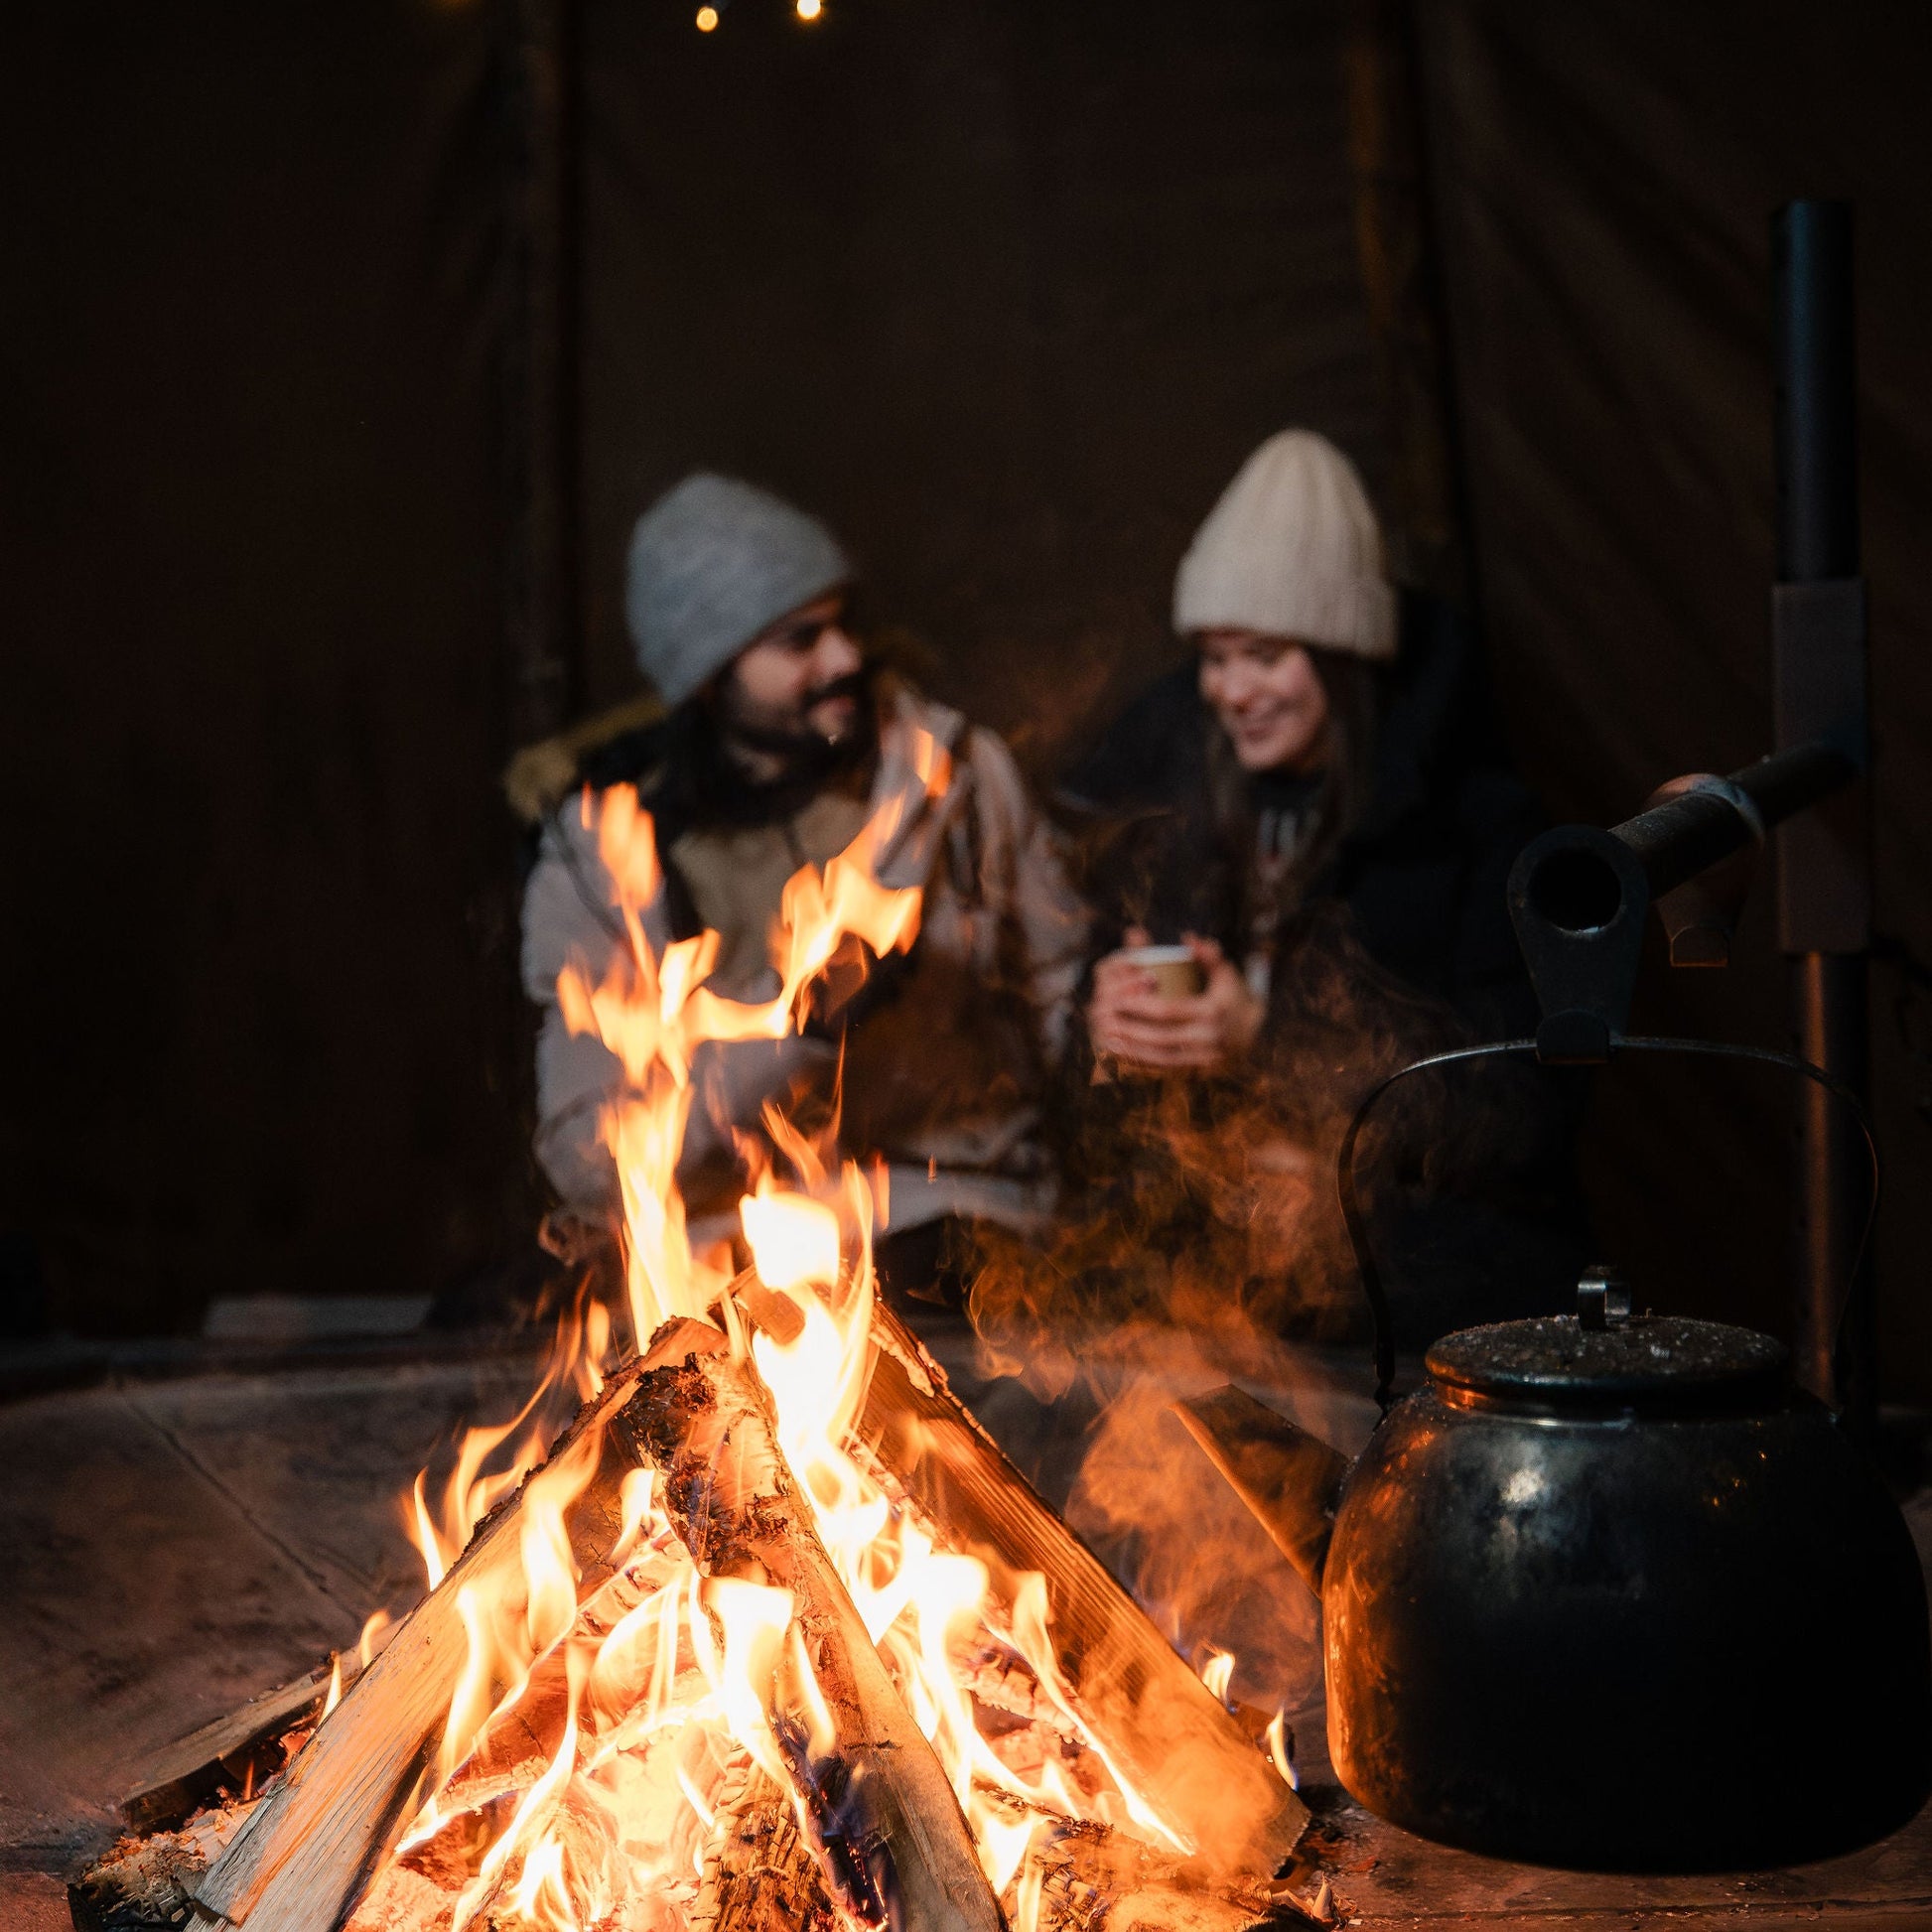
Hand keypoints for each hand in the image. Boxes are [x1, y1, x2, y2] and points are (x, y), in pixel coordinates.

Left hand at [1087, 928, 1263, 1072]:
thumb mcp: (1226, 972)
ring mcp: (1204, 1060)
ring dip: (1130, 1049)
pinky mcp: (1199, 1073)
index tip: (1117, 999)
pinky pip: (1165, 1070)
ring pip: (1160, 1057)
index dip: (1140, 1006)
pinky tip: (1123, 1055)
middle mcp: (1210, 1040)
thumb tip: (1188, 938)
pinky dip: (1142, 1064)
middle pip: (1160, 1037)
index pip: (1169, 1011)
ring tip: (1106, 1037)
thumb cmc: (1234, 996)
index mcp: (1213, 1012)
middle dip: (1129, 1029)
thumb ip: (1208, 955)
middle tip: (1104, 1020)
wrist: (1259, 1033)